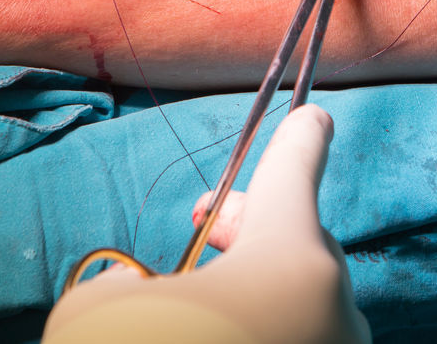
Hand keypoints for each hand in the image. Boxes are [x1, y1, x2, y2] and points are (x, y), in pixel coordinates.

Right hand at [43, 105, 370, 343]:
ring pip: (303, 300)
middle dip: (250, 230)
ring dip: (259, 295)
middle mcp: (335, 300)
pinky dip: (271, 334)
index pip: (298, 166)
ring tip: (201, 316)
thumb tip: (137, 290)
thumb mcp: (101, 314)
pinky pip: (306, 341)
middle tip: (203, 239)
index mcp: (291, 253)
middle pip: (298, 236)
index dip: (300, 136)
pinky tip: (225, 340)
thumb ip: (121, 282)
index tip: (315, 114)